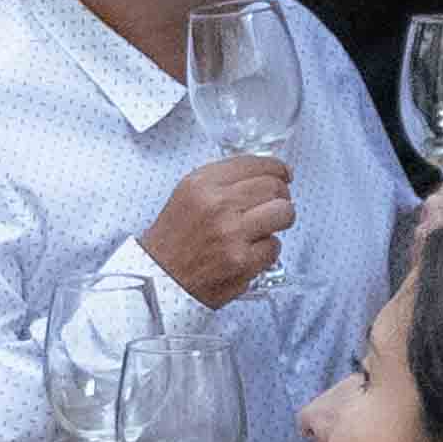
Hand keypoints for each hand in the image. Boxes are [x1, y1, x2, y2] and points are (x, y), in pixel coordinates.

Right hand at [137, 148, 296, 307]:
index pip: (254, 164)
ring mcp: (232, 233)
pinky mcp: (242, 261)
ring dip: (280, 220)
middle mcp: (218, 204)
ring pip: (283, 213)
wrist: (159, 277)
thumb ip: (224, 181)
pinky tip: (250, 251)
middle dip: (281, 196)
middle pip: (274, 188)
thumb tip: (267, 173)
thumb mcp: (188, 194)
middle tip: (276, 203)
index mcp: (202, 183)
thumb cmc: (174, 239)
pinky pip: (275, 246)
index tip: (283, 174)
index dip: (277, 168)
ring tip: (266, 227)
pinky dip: (267, 250)